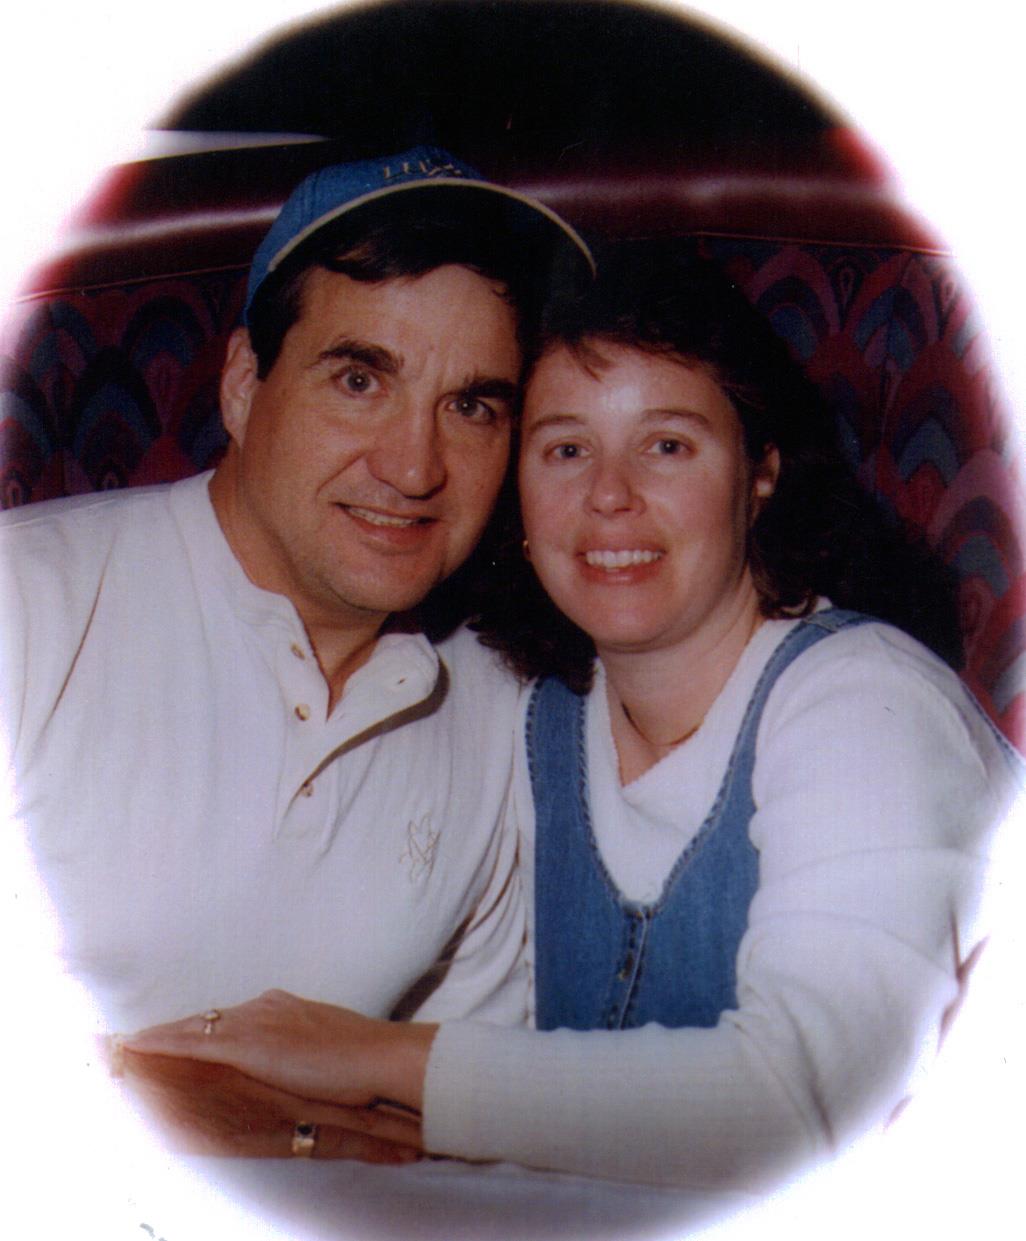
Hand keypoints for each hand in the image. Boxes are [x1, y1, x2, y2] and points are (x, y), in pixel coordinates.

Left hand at [124, 990, 435, 1113]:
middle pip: (204, 1020)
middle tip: (131, 1039)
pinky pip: (190, 1042)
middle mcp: (263, 1006)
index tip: (174, 1035)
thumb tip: (295, 1065)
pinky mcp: (246, 1043)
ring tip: (119, 1044)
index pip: (228, 1019)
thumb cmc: (365, 1060)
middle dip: (170, 1031)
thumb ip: (303, 1051)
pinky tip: (134, 1047)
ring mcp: (253, 1021)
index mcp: (282, 1006)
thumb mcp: (327, 1049)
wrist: (380, 1057)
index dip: (198, 1029)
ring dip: (155, 1037)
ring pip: (190, 1027)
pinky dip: (158, 1043)